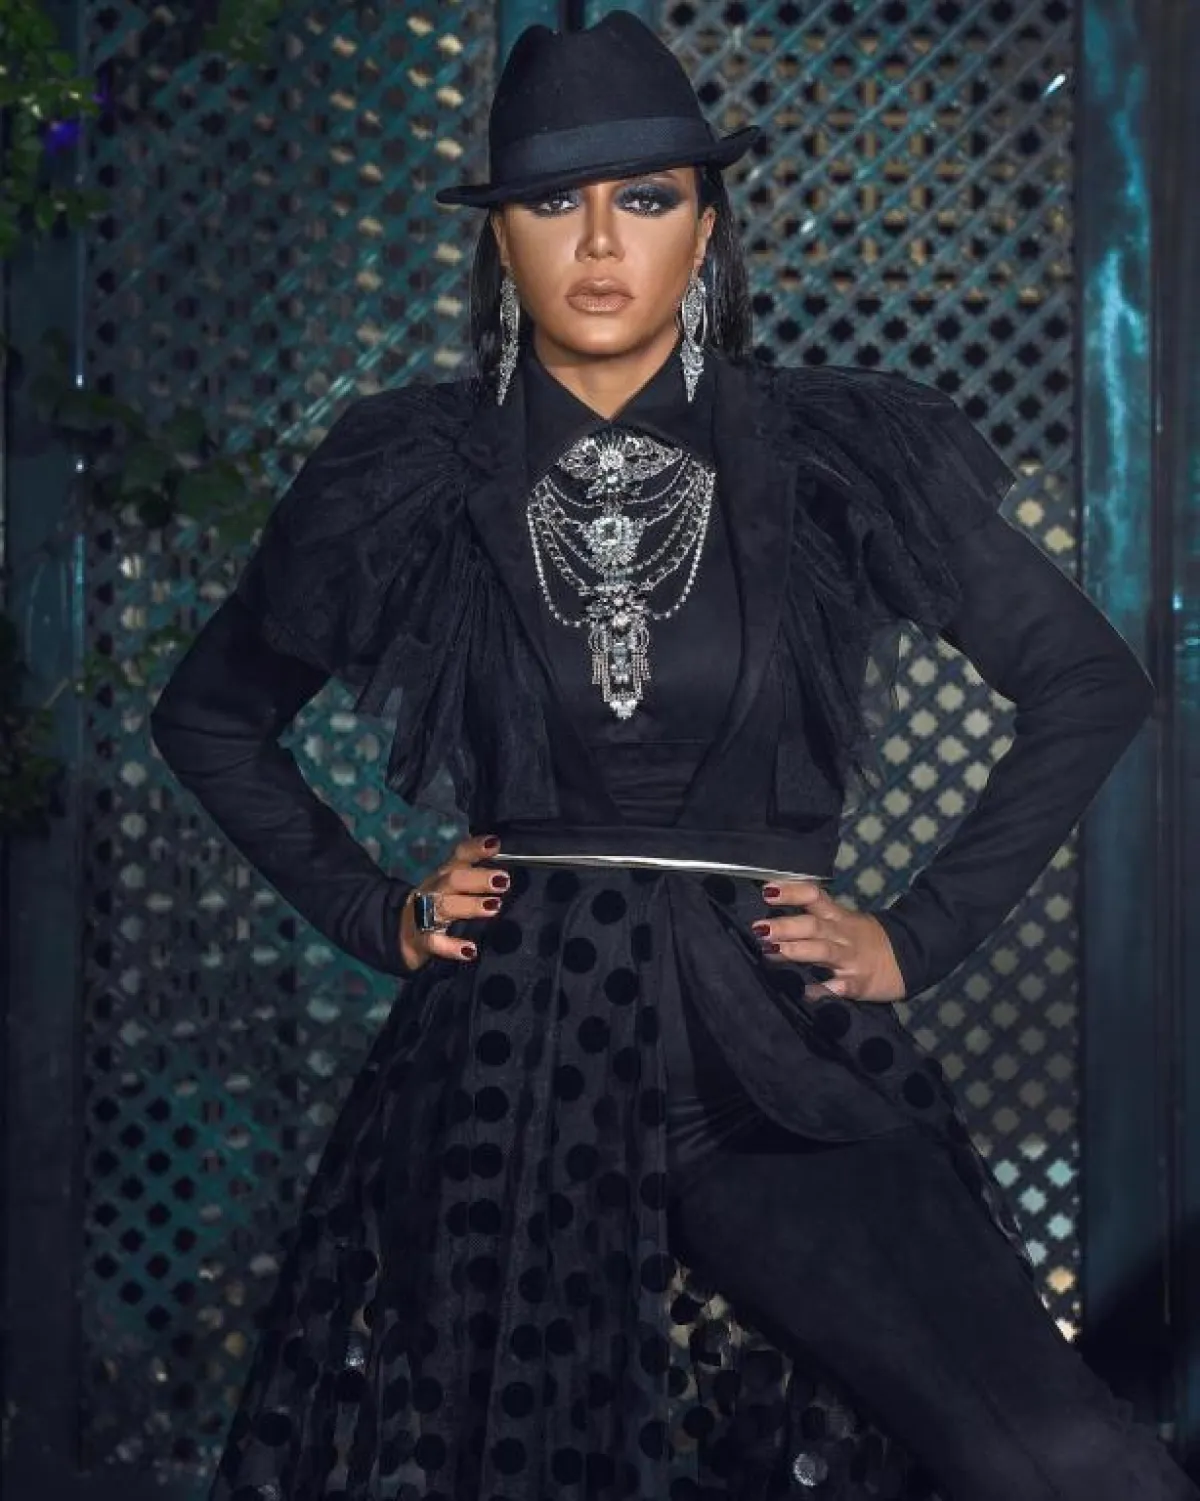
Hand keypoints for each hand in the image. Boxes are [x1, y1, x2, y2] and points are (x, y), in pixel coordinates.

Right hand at [398, 833, 509, 970]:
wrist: (404, 935)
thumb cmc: (438, 906)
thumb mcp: (452, 887)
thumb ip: (475, 876)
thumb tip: (506, 870)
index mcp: (444, 875)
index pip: (459, 856)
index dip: (475, 848)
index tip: (495, 843)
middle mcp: (434, 890)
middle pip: (452, 879)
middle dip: (478, 878)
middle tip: (504, 881)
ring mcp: (424, 914)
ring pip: (444, 906)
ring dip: (469, 905)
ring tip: (494, 906)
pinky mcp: (422, 940)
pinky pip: (435, 942)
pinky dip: (451, 947)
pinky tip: (470, 950)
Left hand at [752, 880, 905, 1003]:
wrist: (910, 958)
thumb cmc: (865, 939)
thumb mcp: (843, 921)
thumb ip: (813, 918)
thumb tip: (772, 916)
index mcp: (837, 916)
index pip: (814, 896)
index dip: (792, 891)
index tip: (766, 890)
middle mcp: (842, 934)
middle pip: (814, 925)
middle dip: (786, 926)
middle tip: (759, 928)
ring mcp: (851, 959)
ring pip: (823, 951)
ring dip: (798, 950)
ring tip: (771, 951)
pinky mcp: (858, 984)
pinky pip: (840, 987)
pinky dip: (824, 990)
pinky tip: (806, 992)